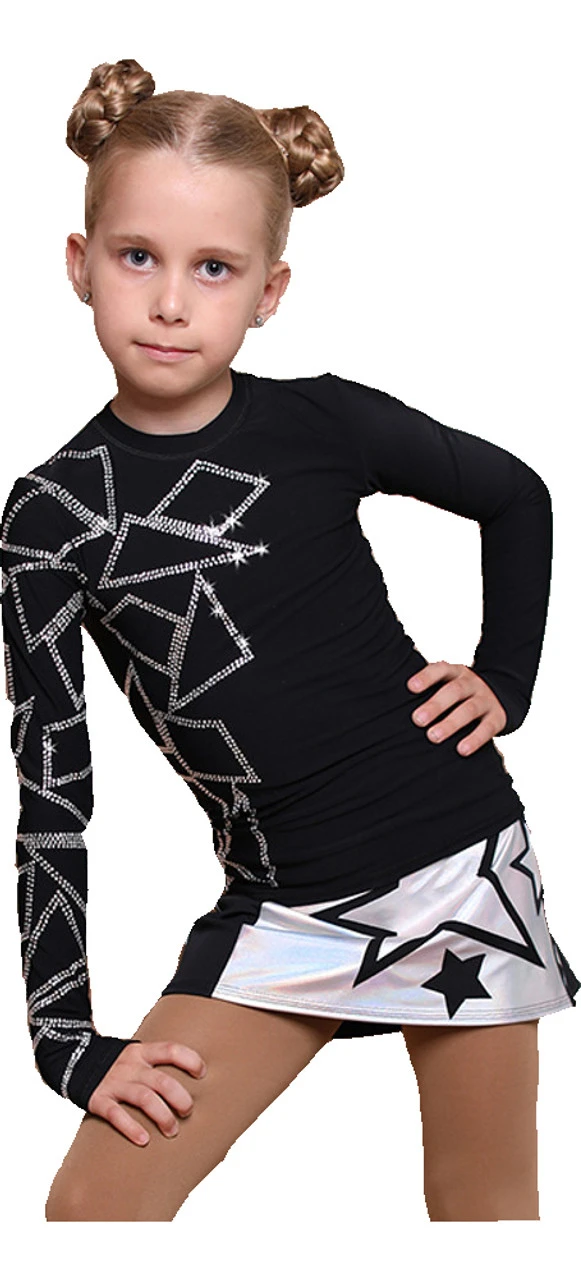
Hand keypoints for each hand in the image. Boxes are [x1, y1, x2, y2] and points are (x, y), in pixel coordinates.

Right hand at [87, 1040, 207, 1145]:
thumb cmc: (116, 1064)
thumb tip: (189, 1079)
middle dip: (180, 1098)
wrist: (72, 1059)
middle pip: (162, 1081)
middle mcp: (130, 1066)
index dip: (189, 1060)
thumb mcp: (134, 1055)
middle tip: (188, 1111)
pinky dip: (131, 1128)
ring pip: (144, 1099)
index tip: (202, 1074)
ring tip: (172, 1131)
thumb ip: (155, 1063)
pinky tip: (144, 1140)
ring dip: (163, 1117)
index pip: (171, 1049)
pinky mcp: (98, 1099)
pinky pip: (116, 1115)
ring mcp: (114, 1083)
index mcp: (141, 1052)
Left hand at [406, 661, 506, 754]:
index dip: (426, 677)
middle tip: (417, 720)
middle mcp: (471, 683)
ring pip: (469, 709)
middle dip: (435, 705)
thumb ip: (428, 692)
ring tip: (433, 736)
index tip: (410, 687)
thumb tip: (392, 707)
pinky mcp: (498, 717)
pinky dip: (475, 739)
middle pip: (454, 690)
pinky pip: (488, 728)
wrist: (500, 696)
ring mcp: (486, 699)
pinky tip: (462, 750)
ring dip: (451, 723)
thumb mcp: (447, 684)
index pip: (441, 669)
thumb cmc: (458, 695)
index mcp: (455, 672)